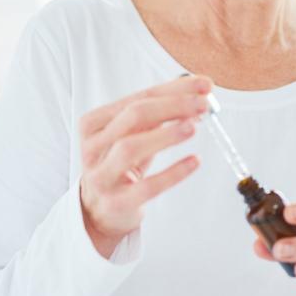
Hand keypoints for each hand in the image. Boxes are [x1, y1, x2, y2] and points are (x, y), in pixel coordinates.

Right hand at [79, 74, 212, 258]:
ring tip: (194, 126)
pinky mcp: (117, 203)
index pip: (137, 98)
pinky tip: (194, 161)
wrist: (99, 210)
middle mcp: (92, 148)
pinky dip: (174, 172)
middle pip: (133, 117)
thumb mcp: (134, 135)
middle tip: (203, 104)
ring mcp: (101, 177)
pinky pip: (147, 186)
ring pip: (130, 148)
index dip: (173, 89)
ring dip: (166, 135)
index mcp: (93, 124)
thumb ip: (161, 114)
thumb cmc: (121, 165)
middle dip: (172, 106)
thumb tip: (199, 94)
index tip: (203, 85)